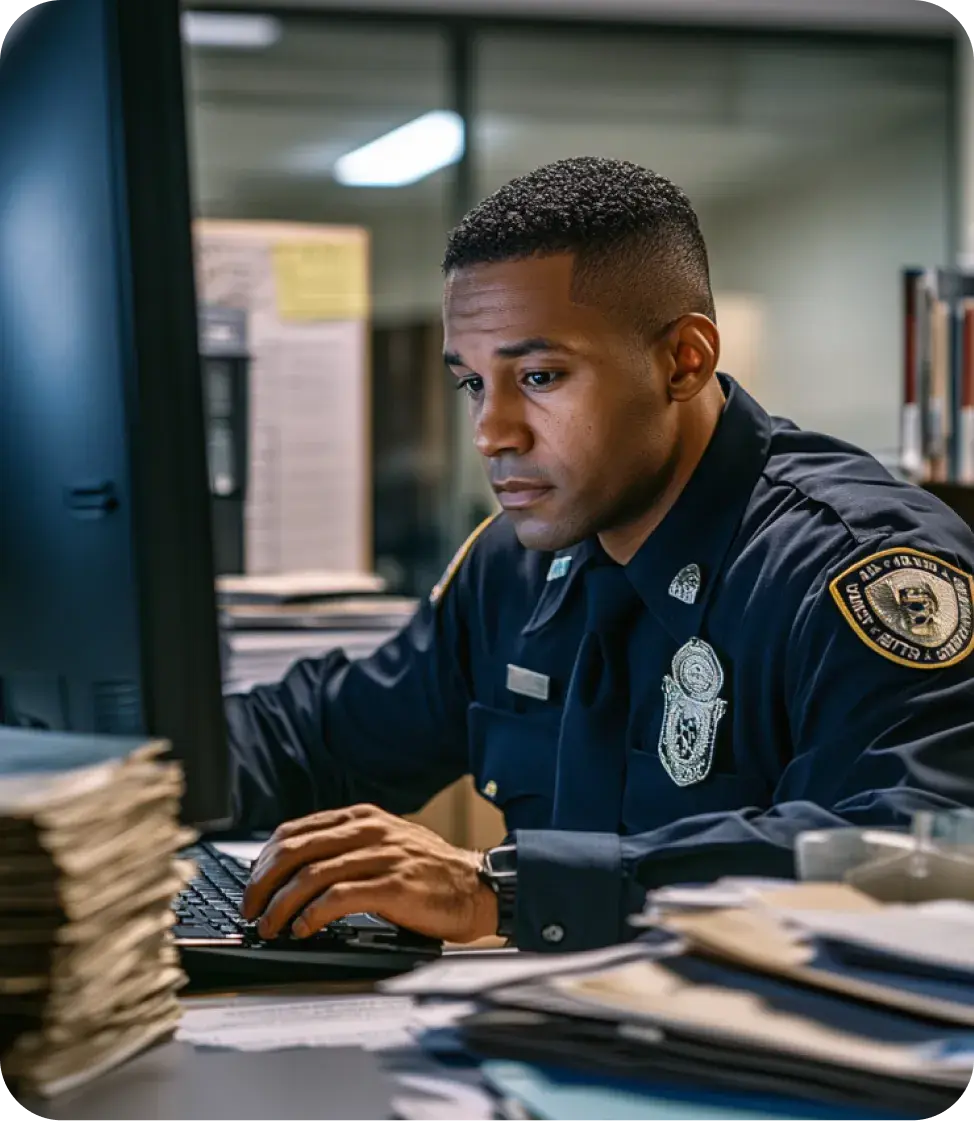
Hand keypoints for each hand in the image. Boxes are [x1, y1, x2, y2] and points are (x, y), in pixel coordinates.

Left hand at [240, 804, 498, 943]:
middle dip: (263, 883)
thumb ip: (348, 847)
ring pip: (312, 874)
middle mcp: (369, 831)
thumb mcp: (387, 844)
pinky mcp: (395, 885)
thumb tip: (297, 869)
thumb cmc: (431, 873)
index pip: (295, 831)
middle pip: (296, 850)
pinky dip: (313, 914)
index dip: (264, 861)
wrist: (479, 887)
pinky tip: (304, 929)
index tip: (252, 886)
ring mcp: (383, 856)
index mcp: (362, 818)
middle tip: (251, 910)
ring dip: (282, 905)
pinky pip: (340, 897)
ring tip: (271, 927)